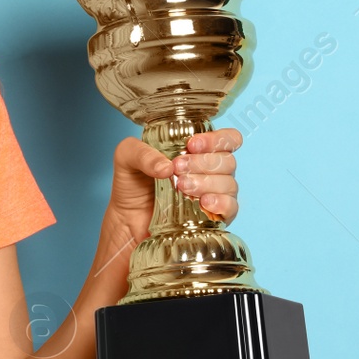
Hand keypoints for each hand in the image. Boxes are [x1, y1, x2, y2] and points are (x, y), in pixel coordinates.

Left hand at [101, 127, 242, 244]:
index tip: (192, 145)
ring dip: (206, 182)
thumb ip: (141, 152)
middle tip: (177, 169)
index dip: (216, 139)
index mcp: (198, 151)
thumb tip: (167, 166)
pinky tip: (204, 202)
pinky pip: (231, 208)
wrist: (127, 219)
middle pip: (227, 161)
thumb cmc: (132, 184)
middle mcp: (211, 171)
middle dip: (203, 163)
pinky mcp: (215, 217)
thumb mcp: (127, 157)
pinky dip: (221, 203)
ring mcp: (216, 194)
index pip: (227, 139)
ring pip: (229, 183)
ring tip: (182, 187)